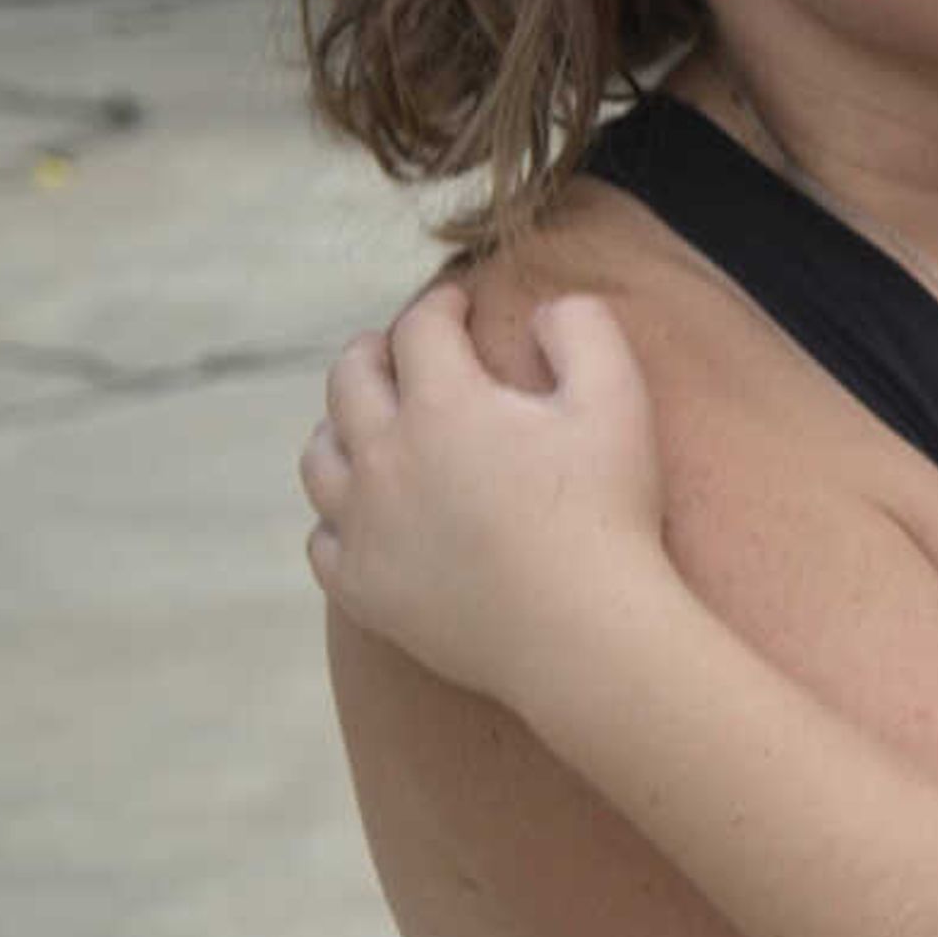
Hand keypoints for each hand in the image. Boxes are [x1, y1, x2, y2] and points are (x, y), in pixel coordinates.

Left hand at [300, 285, 676, 715]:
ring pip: (319, 459)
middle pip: (347, 381)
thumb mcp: (618, 398)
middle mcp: (384, 458)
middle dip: (373, 351)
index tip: (459, 303)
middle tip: (397, 349)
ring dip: (340, 427)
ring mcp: (365, 528)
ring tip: (367, 425)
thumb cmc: (608, 512)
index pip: (420, 329)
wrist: (583, 633)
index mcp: (442, 404)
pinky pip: (323, 540)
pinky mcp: (364, 589)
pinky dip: (338, 516)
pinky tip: (364, 514)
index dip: (440, 305)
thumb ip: (582, 327)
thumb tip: (545, 308)